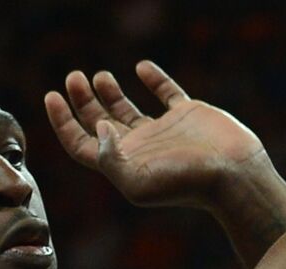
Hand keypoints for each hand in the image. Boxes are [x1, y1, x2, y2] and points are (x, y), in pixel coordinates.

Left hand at [45, 60, 267, 211]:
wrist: (233, 176)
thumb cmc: (186, 184)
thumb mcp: (138, 181)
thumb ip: (109, 157)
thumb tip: (98, 127)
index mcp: (123, 164)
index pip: (82, 145)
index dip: (62, 122)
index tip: (52, 95)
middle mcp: (140, 148)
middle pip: (100, 123)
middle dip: (82, 100)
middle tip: (73, 77)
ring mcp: (164, 131)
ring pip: (127, 109)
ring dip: (109, 92)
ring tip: (98, 75)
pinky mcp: (188, 115)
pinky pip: (166, 92)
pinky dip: (153, 78)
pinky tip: (141, 67)